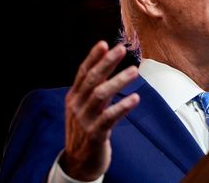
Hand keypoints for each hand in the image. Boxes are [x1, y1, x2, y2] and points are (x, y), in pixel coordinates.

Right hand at [60, 41, 139, 179]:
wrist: (78, 164)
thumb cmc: (86, 131)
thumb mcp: (85, 108)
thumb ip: (94, 90)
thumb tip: (108, 67)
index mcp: (74, 97)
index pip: (82, 72)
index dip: (93, 57)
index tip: (104, 43)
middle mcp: (77, 106)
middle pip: (91, 79)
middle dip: (106, 63)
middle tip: (121, 49)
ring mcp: (84, 120)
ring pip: (100, 95)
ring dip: (118, 81)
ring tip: (134, 71)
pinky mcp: (94, 135)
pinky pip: (109, 118)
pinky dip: (122, 107)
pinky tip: (135, 98)